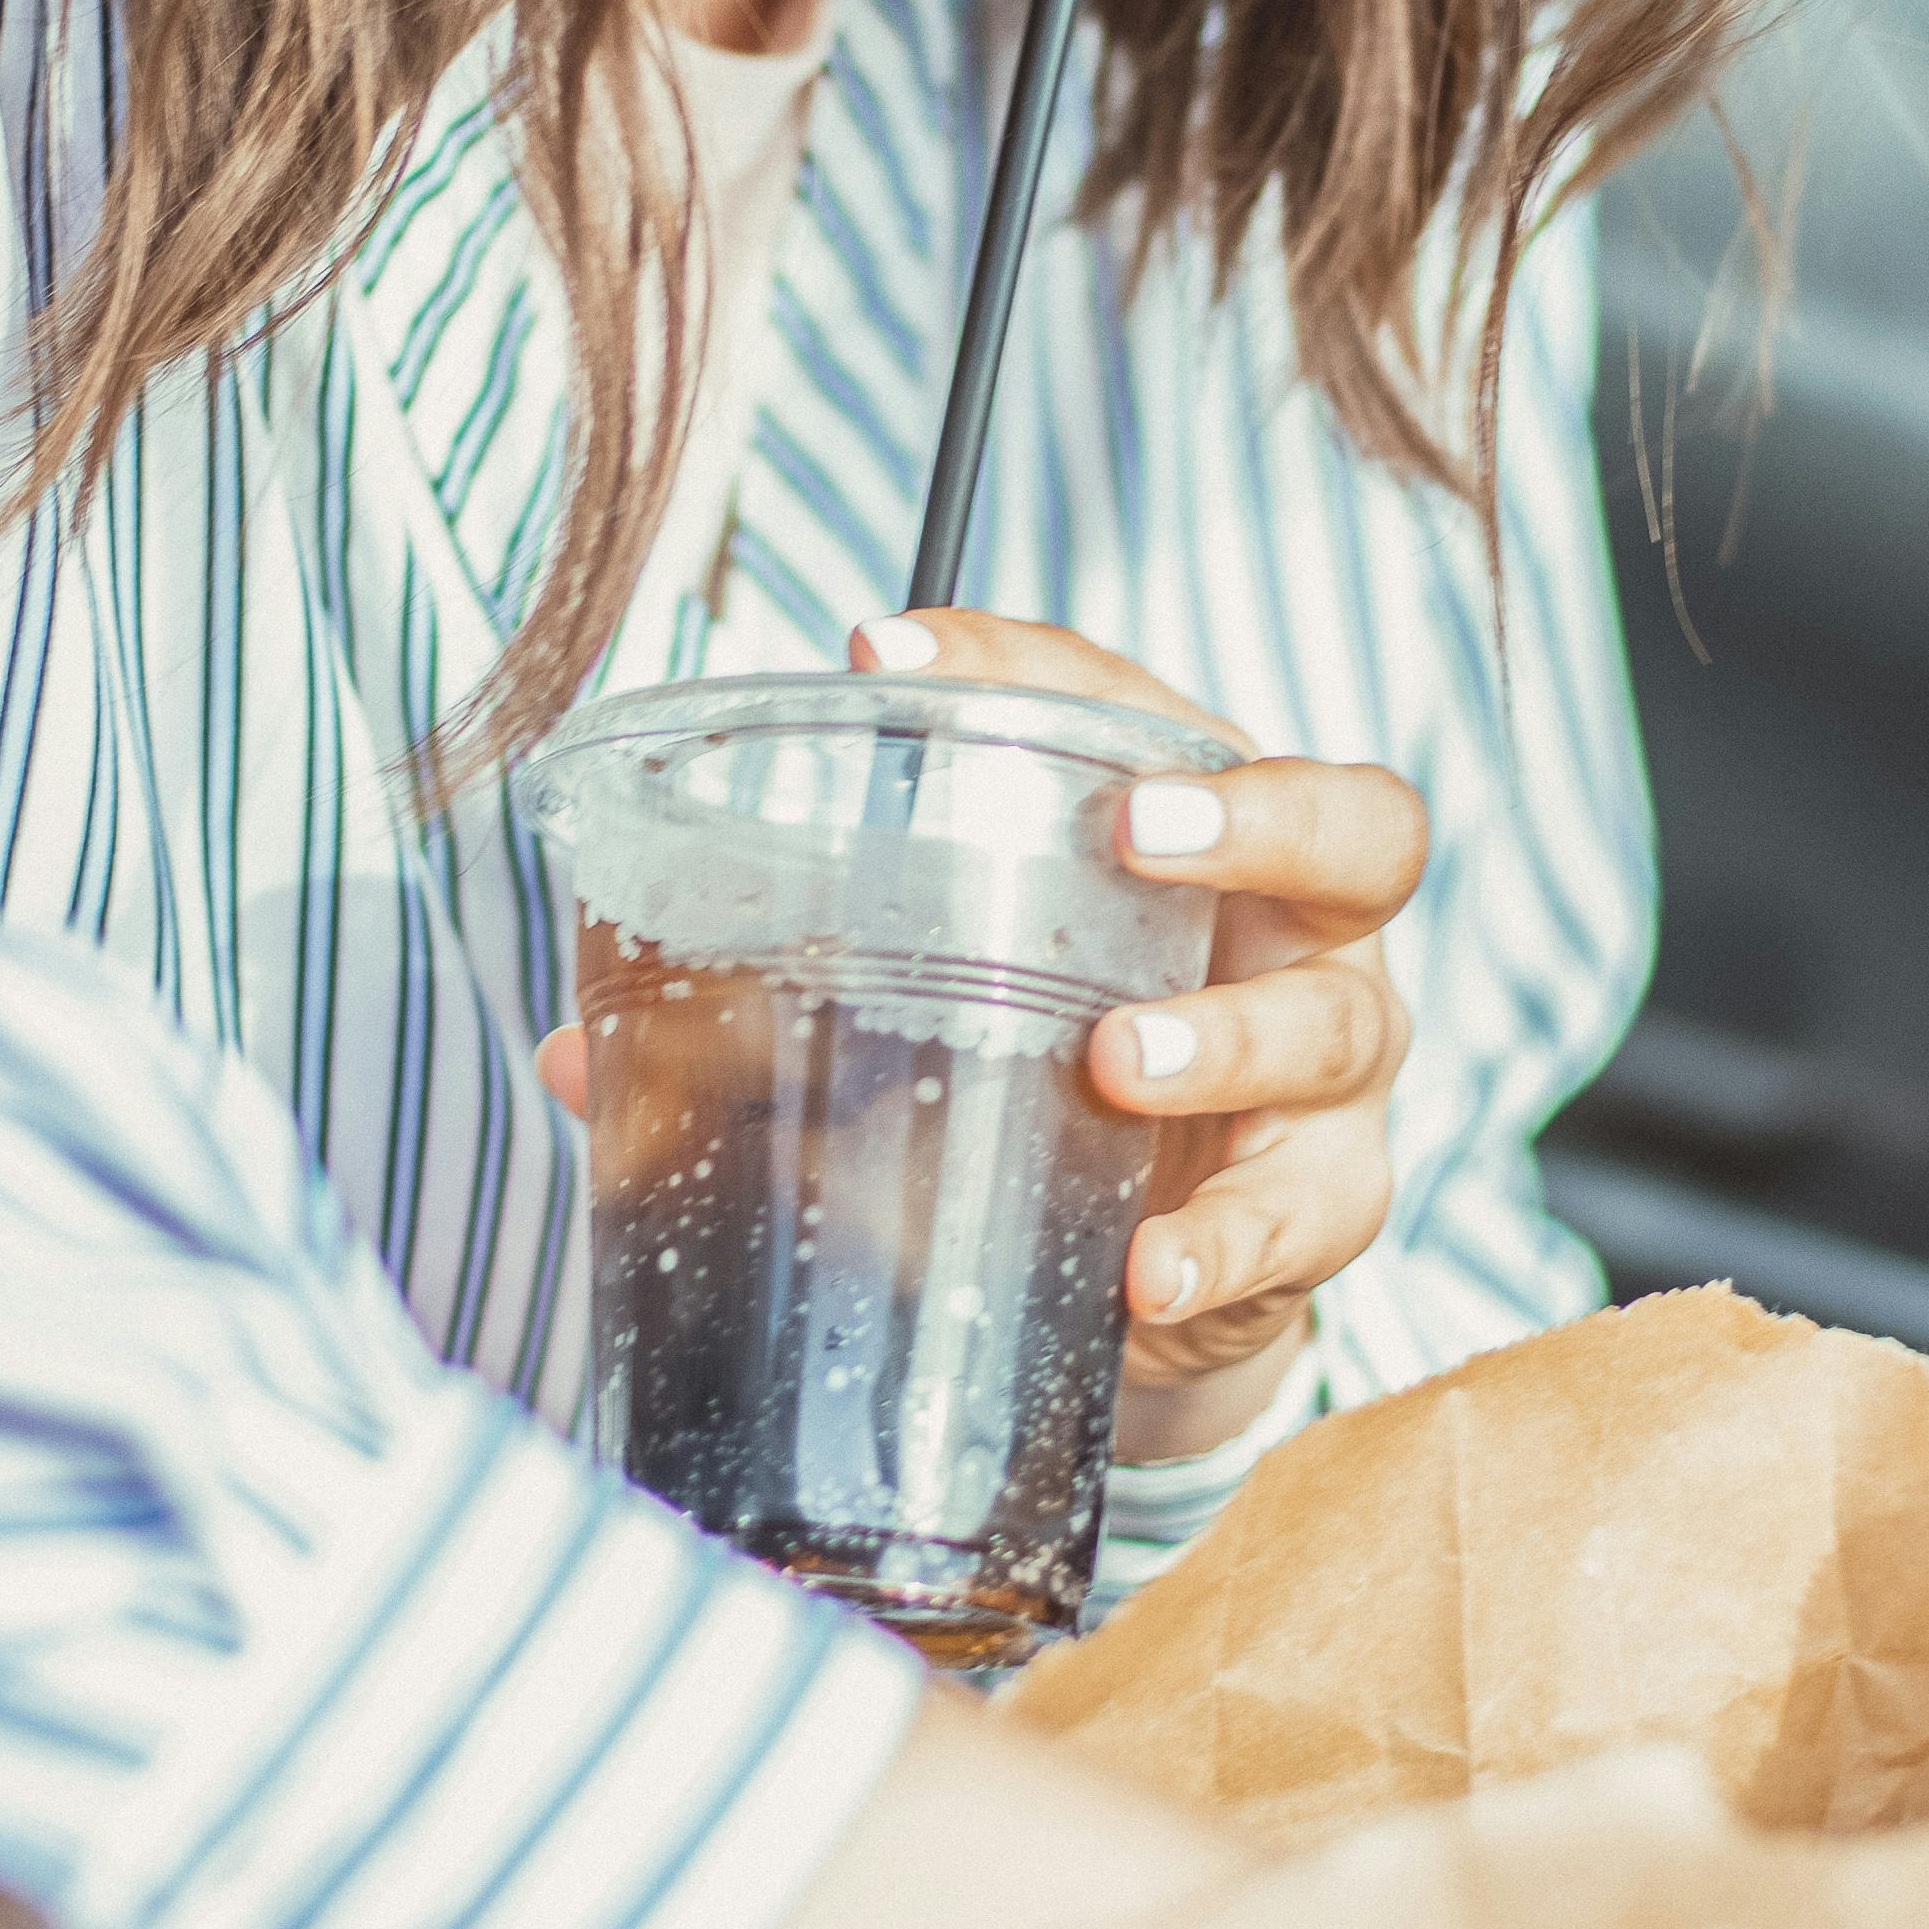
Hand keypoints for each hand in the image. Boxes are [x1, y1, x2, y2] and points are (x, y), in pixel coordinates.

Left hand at [537, 614, 1419, 1461]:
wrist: (1153, 1283)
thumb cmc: (1037, 1097)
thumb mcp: (917, 1032)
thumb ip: (757, 1029)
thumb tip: (571, 1052)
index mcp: (1187, 843)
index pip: (1133, 705)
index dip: (1029, 661)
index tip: (884, 646)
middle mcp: (1295, 932)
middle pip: (1357, 826)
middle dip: (1252, 816)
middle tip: (1132, 831)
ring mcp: (1333, 1070)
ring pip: (1340, 1022)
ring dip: (1228, 1035)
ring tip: (1120, 1064)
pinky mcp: (1332, 1208)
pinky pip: (1312, 1215)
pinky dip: (1226, 1244)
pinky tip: (1144, 1272)